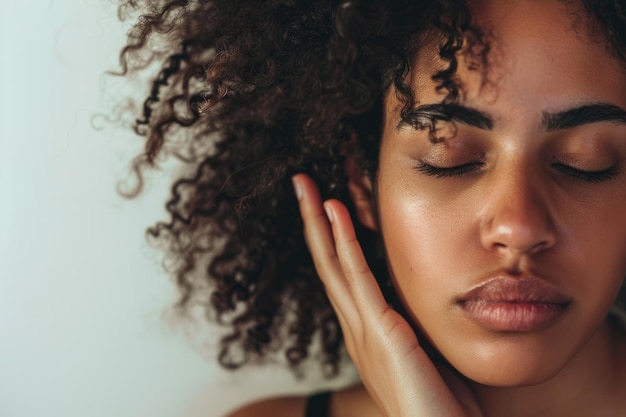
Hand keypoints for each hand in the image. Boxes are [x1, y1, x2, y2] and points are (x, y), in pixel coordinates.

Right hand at [293, 173, 481, 416]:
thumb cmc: (440, 407)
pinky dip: (345, 243)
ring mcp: (363, 332)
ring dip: (320, 222)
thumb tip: (420, 304)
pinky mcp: (381, 334)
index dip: (330, 239)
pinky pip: (359, 279)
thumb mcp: (423, 358)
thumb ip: (413, 329)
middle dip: (312, 222)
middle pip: (326, 265)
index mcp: (365, 334)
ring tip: (308, 187)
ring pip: (333, 265)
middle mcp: (356, 330)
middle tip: (301, 184)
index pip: (342, 276)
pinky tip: (336, 213)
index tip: (327, 204)